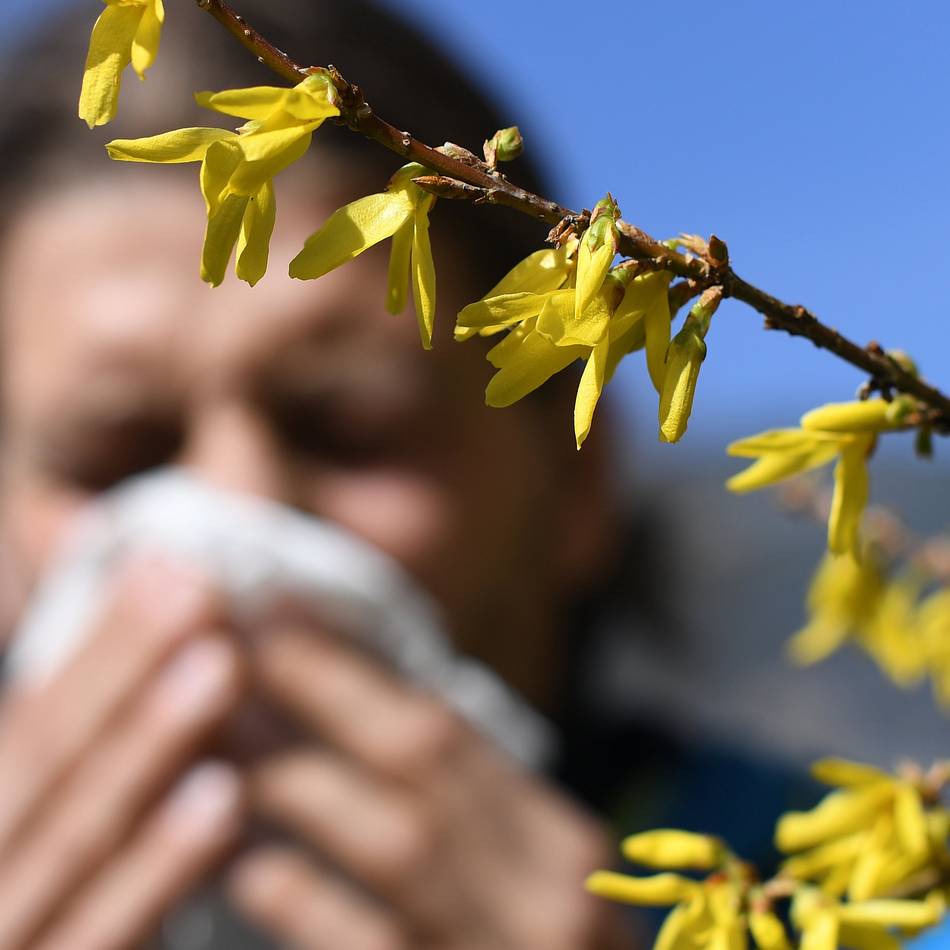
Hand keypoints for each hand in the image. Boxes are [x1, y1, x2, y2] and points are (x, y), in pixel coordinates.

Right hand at [0, 560, 244, 949]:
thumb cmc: (31, 901)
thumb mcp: (36, 814)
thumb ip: (76, 725)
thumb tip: (91, 583)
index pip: (31, 721)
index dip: (99, 643)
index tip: (168, 565)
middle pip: (45, 757)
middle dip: (121, 665)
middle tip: (199, 585)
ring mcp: (9, 934)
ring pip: (75, 834)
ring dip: (149, 744)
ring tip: (221, 664)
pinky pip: (104, 935)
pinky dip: (160, 867)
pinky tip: (223, 796)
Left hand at [228, 628, 636, 949]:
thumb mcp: (523, 881)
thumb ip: (460, 813)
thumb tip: (351, 719)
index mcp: (561, 841)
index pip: (446, 726)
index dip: (352, 667)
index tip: (279, 616)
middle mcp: (550, 889)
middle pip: (420, 762)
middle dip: (318, 694)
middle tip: (231, 647)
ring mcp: (510, 947)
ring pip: (396, 845)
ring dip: (296, 785)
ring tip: (218, 738)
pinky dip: (311, 909)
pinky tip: (252, 873)